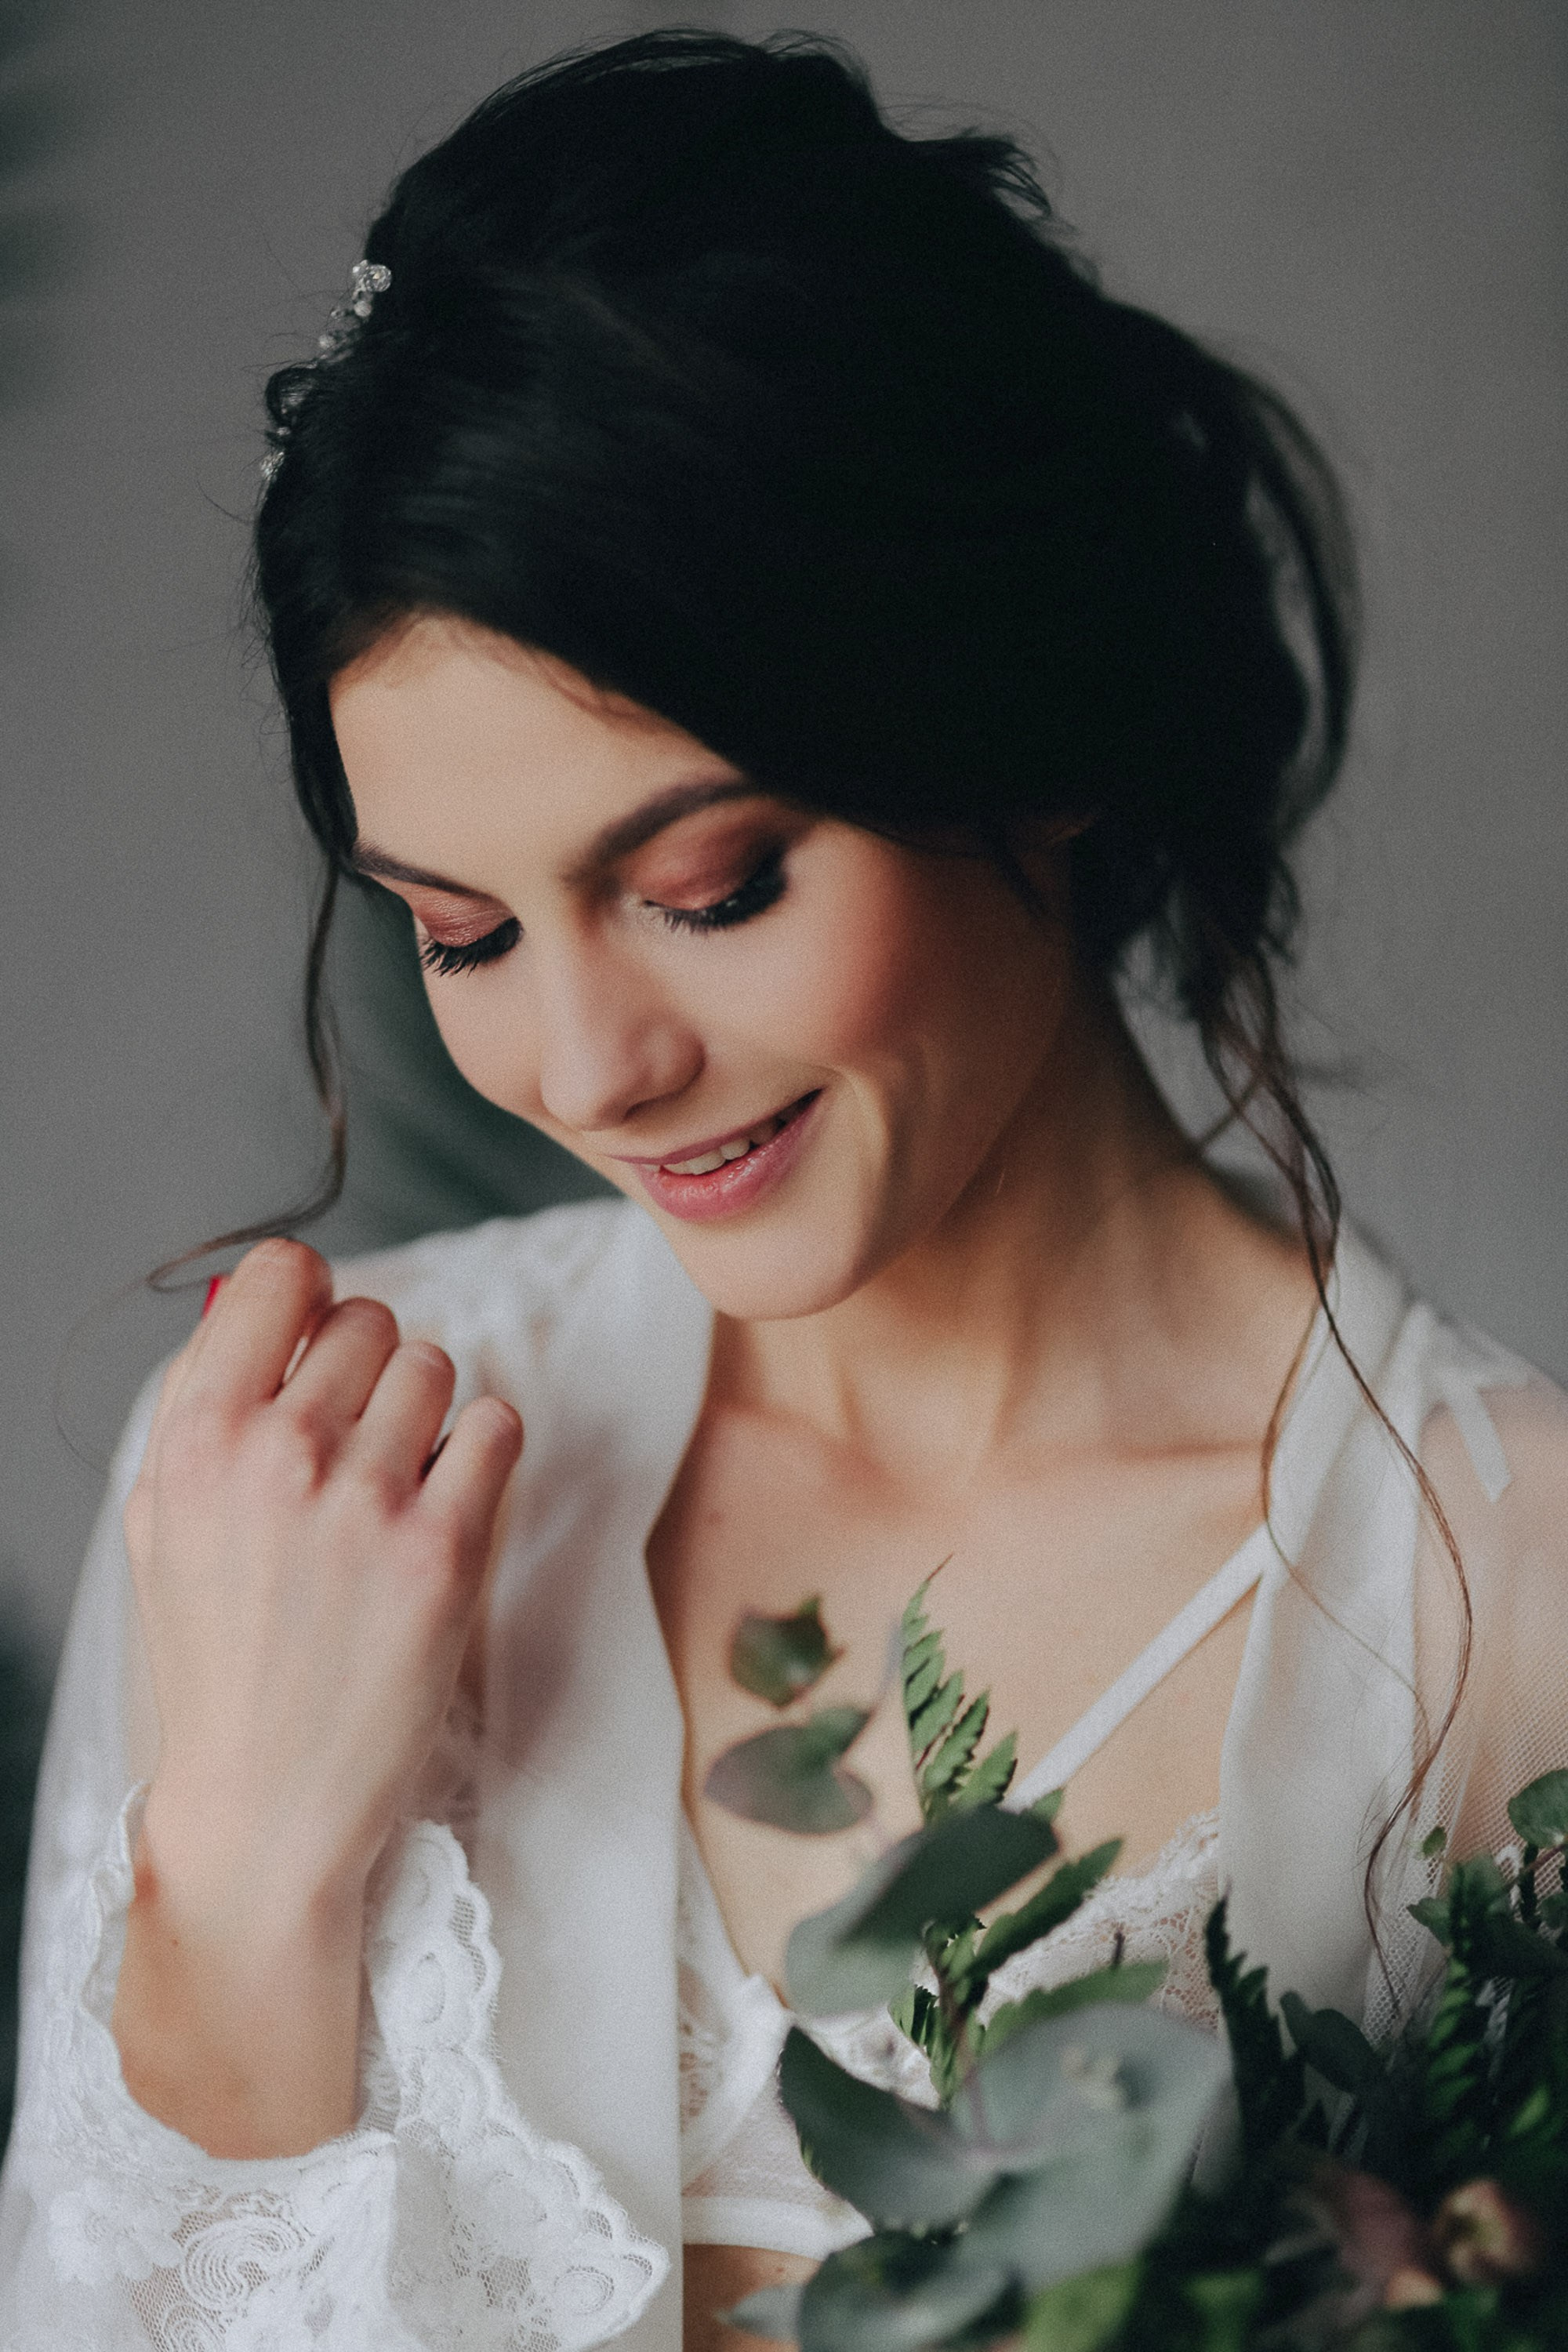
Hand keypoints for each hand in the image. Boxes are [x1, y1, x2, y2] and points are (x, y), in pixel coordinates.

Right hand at [114, 1236, 521, 2152]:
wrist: (264, 1806)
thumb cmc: (217, 1660)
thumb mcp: (165, 1521)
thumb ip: (210, 1404)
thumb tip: (272, 1301)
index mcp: (196, 1436)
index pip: (278, 1274)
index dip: (310, 1294)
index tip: (320, 1331)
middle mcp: (278, 1452)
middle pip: (369, 1321)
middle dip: (370, 1370)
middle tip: (356, 1445)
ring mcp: (366, 1499)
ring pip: (436, 1366)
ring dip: (428, 1412)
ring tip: (396, 1485)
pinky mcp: (444, 1548)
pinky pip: (496, 1425)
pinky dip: (481, 1452)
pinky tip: (446, 1504)